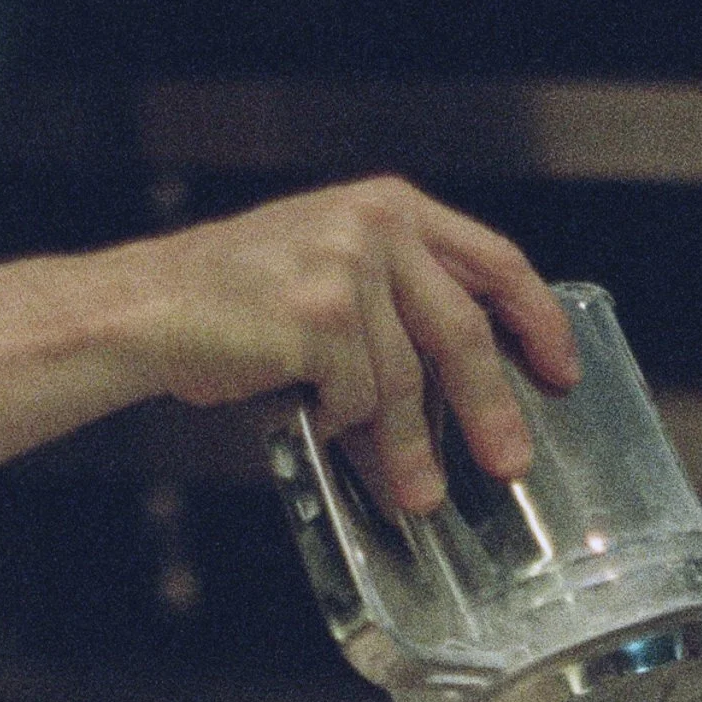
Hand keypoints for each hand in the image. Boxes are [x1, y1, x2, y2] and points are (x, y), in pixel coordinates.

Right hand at [113, 176, 580, 511]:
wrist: (143, 309)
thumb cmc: (229, 304)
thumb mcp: (327, 274)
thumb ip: (398, 308)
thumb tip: (467, 401)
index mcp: (387, 207)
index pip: (494, 261)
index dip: (537, 321)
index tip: (558, 373)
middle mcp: (373, 224)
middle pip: (462, 329)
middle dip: (491, 407)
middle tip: (510, 464)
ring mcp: (345, 266)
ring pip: (404, 379)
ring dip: (410, 448)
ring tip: (416, 494)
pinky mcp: (317, 315)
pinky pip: (355, 396)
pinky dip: (339, 423)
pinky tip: (312, 420)